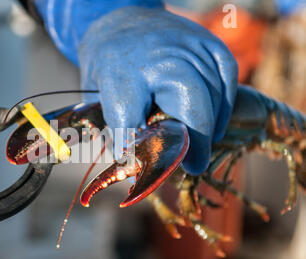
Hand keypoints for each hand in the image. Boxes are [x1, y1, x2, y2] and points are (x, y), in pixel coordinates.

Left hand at [78, 7, 237, 173]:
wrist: (124, 22)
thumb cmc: (110, 67)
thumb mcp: (97, 98)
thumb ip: (116, 129)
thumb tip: (136, 165)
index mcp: (120, 71)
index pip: (130, 118)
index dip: (140, 149)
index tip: (148, 169)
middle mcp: (161, 56)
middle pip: (191, 108)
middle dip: (195, 143)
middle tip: (193, 165)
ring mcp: (191, 47)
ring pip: (213, 98)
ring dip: (208, 128)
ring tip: (198, 147)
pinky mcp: (212, 46)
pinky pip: (228, 82)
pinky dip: (223, 108)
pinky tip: (212, 125)